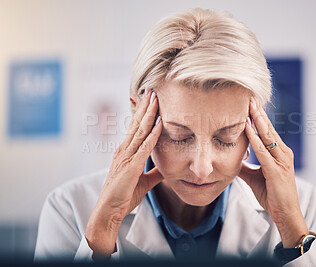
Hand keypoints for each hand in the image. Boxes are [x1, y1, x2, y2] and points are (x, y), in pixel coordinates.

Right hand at [86, 89, 163, 258]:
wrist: (109, 211)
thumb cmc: (123, 196)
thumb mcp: (143, 181)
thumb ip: (154, 172)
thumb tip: (166, 168)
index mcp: (126, 152)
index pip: (135, 128)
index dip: (142, 113)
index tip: (149, 100)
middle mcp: (124, 150)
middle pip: (136, 123)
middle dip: (145, 106)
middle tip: (152, 90)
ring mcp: (126, 157)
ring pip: (140, 130)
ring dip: (149, 113)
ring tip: (155, 97)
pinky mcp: (130, 166)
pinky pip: (144, 147)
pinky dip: (153, 134)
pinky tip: (159, 123)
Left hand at [239, 96, 307, 247]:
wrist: (285, 213)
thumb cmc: (272, 194)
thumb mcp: (254, 176)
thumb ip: (244, 165)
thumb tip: (232, 158)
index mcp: (278, 153)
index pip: (267, 131)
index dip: (258, 118)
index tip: (249, 104)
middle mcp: (282, 153)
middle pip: (268, 128)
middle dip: (258, 112)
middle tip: (249, 96)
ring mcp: (281, 160)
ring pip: (267, 135)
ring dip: (257, 119)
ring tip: (249, 105)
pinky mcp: (276, 170)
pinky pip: (262, 151)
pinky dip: (254, 138)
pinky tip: (246, 127)